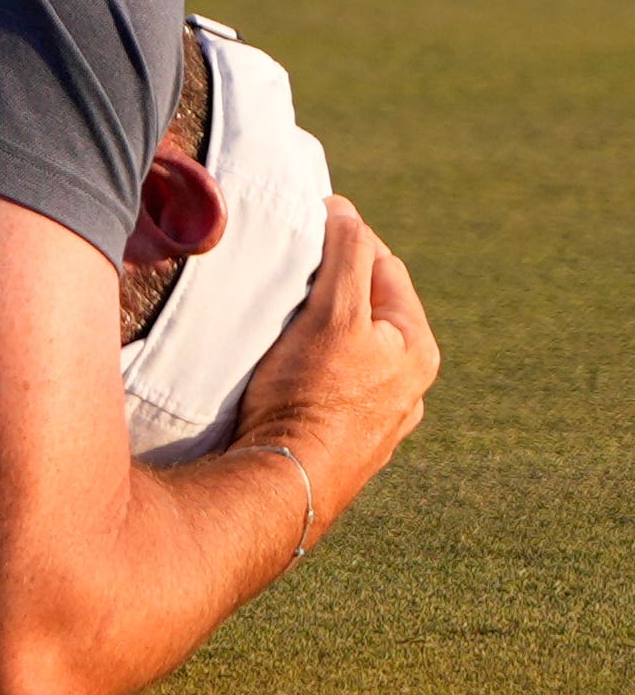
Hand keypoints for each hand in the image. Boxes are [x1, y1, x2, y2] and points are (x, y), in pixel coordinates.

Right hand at [229, 197, 439, 543]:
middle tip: (284, 276)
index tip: (301, 230)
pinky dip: (312, 372)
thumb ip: (347, 255)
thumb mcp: (334, 313)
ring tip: (279, 325)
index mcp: (417, 347)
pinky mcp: (347, 445)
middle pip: (367, 310)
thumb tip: (345, 211)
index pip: (382, 265)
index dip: (343, 241)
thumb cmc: (309, 396)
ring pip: (350, 352)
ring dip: (321, 332)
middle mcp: (409, 385)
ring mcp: (380, 419)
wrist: (285, 483)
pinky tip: (284, 376)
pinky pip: (333, 389)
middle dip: (331, 288)